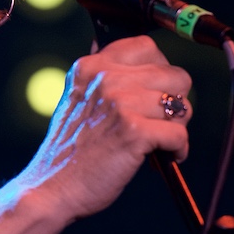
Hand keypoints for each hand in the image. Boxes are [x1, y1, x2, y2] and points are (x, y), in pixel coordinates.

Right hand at [24, 35, 191, 221]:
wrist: (52, 187)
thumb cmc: (68, 149)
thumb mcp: (76, 99)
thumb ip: (102, 79)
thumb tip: (141, 63)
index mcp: (90, 67)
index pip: (146, 46)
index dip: (158, 70)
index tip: (153, 92)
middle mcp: (105, 78)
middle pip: (174, 75)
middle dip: (174, 102)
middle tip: (158, 122)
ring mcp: (120, 103)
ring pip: (181, 104)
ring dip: (177, 127)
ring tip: (159, 142)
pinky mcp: (134, 131)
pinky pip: (179, 134)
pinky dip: (178, 150)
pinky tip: (164, 157)